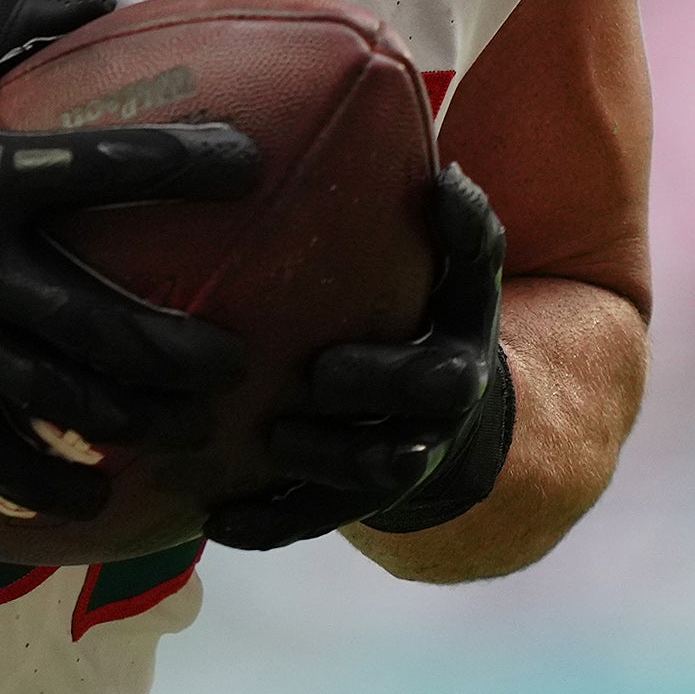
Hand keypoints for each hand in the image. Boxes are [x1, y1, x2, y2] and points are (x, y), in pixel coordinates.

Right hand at [0, 0, 258, 514]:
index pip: (106, 166)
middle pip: (102, 321)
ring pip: (61, 399)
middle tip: (240, 364)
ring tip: (193, 433)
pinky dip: (45, 483)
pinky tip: (94, 502)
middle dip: (181, 350)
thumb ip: (15, 32)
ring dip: (136, 423)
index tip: (248, 164)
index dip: (184, 164)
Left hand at [201, 164, 514, 549]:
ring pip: (371, 469)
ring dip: (321, 455)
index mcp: (463, 322)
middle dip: (380, 379)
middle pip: (431, 391)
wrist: (435, 431)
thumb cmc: (417, 325)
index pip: (479, 273)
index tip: (434, 195)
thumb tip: (441, 169)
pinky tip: (215, 520)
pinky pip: (310, 520)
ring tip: (272, 437)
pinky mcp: (352, 503)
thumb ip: (445, 227)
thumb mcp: (441, 277)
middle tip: (323, 370)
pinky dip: (265, 523)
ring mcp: (402, 456)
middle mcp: (445, 398)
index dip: (464, 233)